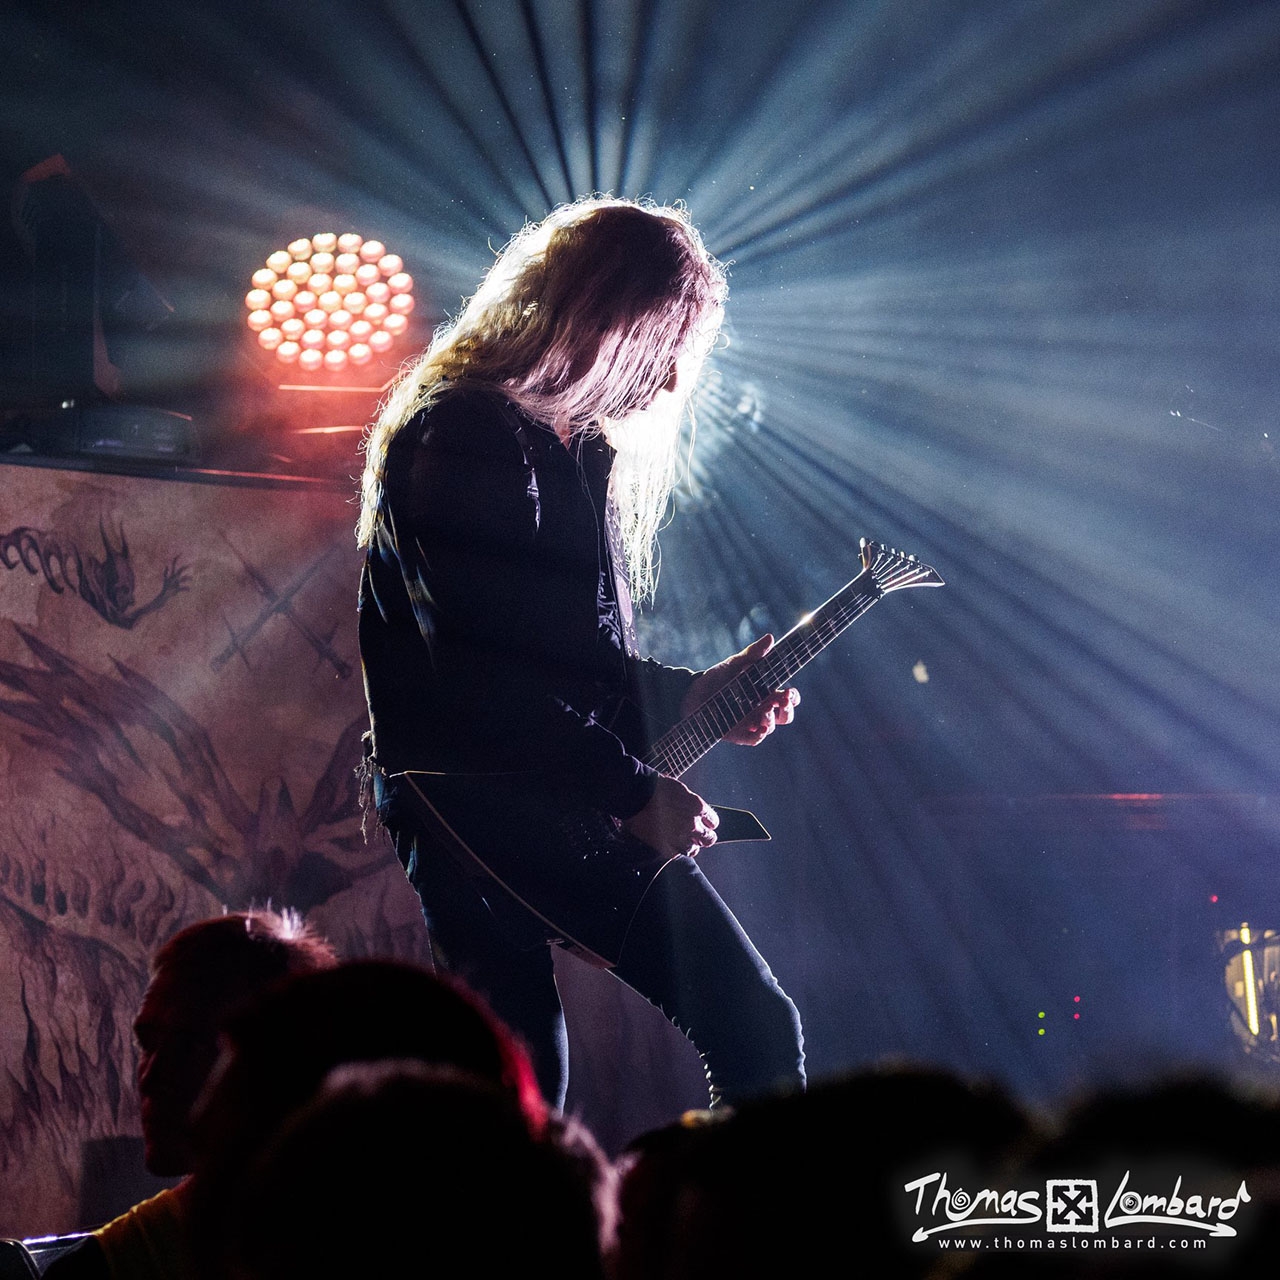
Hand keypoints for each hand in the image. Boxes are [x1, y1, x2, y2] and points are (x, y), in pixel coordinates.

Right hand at [623, 775, 718, 858]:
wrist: (634, 794)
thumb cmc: (655, 787)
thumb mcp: (680, 790)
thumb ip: (692, 804)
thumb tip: (697, 813)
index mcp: (697, 807)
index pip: (713, 821)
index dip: (709, 822)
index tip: (705, 823)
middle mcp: (691, 824)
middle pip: (708, 838)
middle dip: (705, 836)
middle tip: (701, 835)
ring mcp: (678, 837)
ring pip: (693, 849)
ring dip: (690, 845)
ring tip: (685, 841)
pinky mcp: (665, 847)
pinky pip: (677, 854)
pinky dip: (676, 850)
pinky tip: (672, 843)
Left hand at [680, 634, 799, 745]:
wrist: (692, 693)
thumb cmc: (717, 678)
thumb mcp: (734, 664)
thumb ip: (752, 654)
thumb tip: (770, 638)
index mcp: (765, 693)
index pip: (788, 698)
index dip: (794, 697)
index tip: (791, 691)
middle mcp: (761, 709)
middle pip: (785, 715)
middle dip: (788, 709)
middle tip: (784, 700)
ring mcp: (751, 722)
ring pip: (771, 726)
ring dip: (772, 720)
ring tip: (765, 711)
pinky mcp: (738, 734)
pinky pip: (754, 739)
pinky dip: (759, 735)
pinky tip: (760, 729)